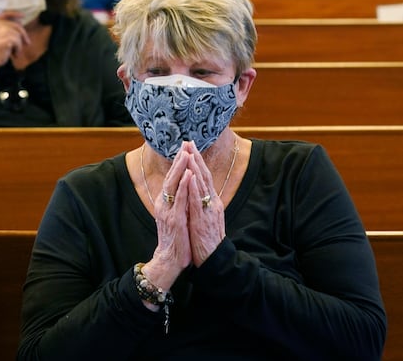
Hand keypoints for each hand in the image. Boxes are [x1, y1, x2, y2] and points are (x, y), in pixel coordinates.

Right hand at [0, 12, 29, 67]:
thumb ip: (5, 30)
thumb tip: (20, 23)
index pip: (5, 14)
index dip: (15, 14)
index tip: (23, 15)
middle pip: (16, 26)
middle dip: (24, 35)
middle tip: (28, 43)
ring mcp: (0, 31)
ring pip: (18, 35)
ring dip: (19, 45)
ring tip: (15, 53)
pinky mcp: (4, 38)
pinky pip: (18, 42)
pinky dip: (18, 49)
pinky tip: (14, 55)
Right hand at [146, 148, 192, 289]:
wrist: (169, 259)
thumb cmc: (175, 238)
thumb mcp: (175, 215)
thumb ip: (177, 201)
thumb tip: (184, 186)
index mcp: (165, 202)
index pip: (172, 177)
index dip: (178, 161)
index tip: (185, 146)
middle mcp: (164, 203)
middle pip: (172, 176)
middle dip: (179, 159)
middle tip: (186, 143)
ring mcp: (168, 211)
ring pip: (174, 185)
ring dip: (180, 168)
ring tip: (186, 152)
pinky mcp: (175, 220)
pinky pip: (180, 200)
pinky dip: (184, 186)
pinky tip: (188, 175)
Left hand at [181, 141, 225, 265]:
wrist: (213, 259)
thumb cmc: (206, 240)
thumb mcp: (204, 218)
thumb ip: (202, 204)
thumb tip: (195, 192)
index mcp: (212, 202)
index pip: (204, 177)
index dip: (198, 162)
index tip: (191, 147)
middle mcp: (212, 203)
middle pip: (204, 176)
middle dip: (196, 158)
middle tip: (189, 142)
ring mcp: (208, 210)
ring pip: (202, 185)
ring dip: (195, 167)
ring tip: (189, 152)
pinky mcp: (202, 220)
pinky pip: (197, 200)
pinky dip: (194, 187)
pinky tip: (190, 176)